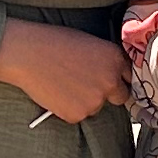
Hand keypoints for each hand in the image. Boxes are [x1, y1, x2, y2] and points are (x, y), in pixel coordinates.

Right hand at [0, 18, 130, 123]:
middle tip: (87, 85)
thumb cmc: (54, 42)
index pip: (129, 77)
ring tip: (64, 83)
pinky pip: (77, 115)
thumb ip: (105, 61)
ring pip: (96, 107)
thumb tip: (111, 74)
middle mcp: (110, 82)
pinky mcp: (77, 115)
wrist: (28, 54)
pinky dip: (68, 108)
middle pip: (120, 97)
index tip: (111, 80)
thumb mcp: (89, 44)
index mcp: (115, 59)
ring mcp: (95, 101)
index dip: (119, 78)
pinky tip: (56, 93)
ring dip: (85, 101)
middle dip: (108, 94)